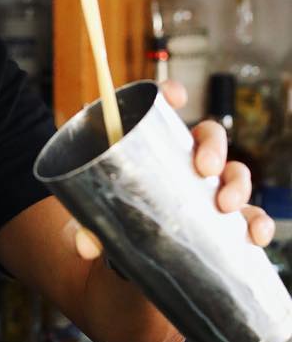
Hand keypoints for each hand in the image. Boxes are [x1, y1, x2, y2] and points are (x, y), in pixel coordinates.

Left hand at [73, 79, 275, 261]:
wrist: (121, 247)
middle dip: (214, 147)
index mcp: (150, 141)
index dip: (170, 94)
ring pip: (233, 173)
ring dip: (237, 184)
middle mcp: (183, 158)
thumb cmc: (106, 215)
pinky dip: (257, 223)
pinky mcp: (220, 219)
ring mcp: (205, 187)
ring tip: (225, 206)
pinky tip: (256, 235)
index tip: (174, 97)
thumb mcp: (89, 217)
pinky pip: (248, 216)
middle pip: (209, 137)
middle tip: (204, 169)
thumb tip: (85, 246)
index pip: (161, 107)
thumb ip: (83, 226)